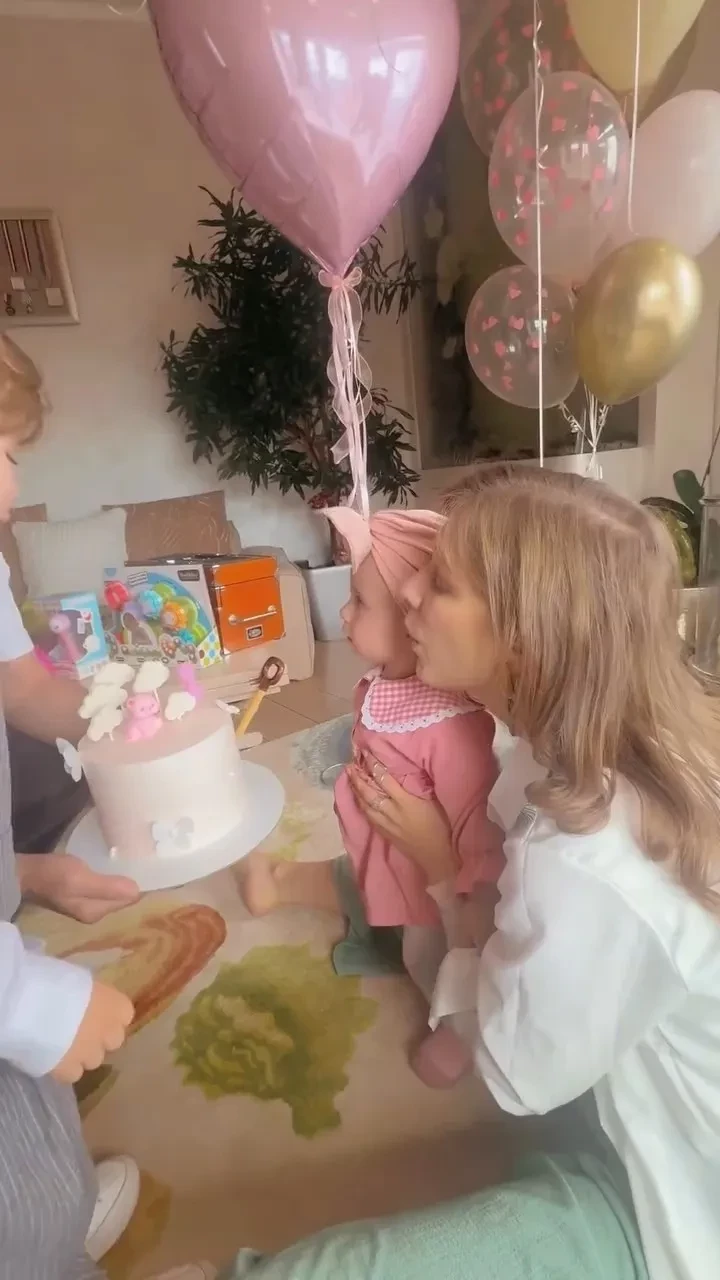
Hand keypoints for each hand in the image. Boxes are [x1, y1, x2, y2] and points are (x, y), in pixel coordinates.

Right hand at [17, 853, 139, 924]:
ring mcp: (83, 903)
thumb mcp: (82, 880)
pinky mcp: (76, 893)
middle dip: (129, 884)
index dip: (138, 886)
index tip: (151, 870)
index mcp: (96, 913)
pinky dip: (106, 877)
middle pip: (119, 898)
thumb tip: (138, 892)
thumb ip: (109, 887)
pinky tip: (107, 866)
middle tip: (143, 863)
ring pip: (110, 892)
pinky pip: (100, 886)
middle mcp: (92, 912)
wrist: (26, 874)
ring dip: (118, 880)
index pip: (127, 901)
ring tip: (129, 862)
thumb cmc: (55, 876)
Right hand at [51, 980, 133, 1083]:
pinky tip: (51, 1057)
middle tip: (80, 1030)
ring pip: (93, 1060)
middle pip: (113, 1041)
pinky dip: (64, 1069)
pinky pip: (71, 1074)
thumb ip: (89, 995)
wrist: (32, 1005)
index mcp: (116, 1005)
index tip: (95, 1012)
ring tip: (61, 1044)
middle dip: (99, 1038)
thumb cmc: (56, 980)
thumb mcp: (80, 980)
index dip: (109, 1015)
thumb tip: (85, 999)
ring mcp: (91, 1055)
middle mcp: (109, 1032)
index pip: (124, 1015)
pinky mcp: (68, 1071)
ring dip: (82, 1054)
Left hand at [348, 754, 453, 884]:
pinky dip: (361, 804)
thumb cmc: (439, 825)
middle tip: (350, 765)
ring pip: (365, 804)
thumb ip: (417, 787)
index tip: (366, 753)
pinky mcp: (384, 832)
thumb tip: (405, 771)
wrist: (435, 855)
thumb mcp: (432, 802)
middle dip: (359, 777)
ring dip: (356, 789)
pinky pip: (368, 815)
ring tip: (349, 777)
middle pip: (370, 791)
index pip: (385, 779)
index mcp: (406, 801)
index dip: (374, 765)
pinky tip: (357, 798)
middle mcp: (392, 811)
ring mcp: (386, 823)